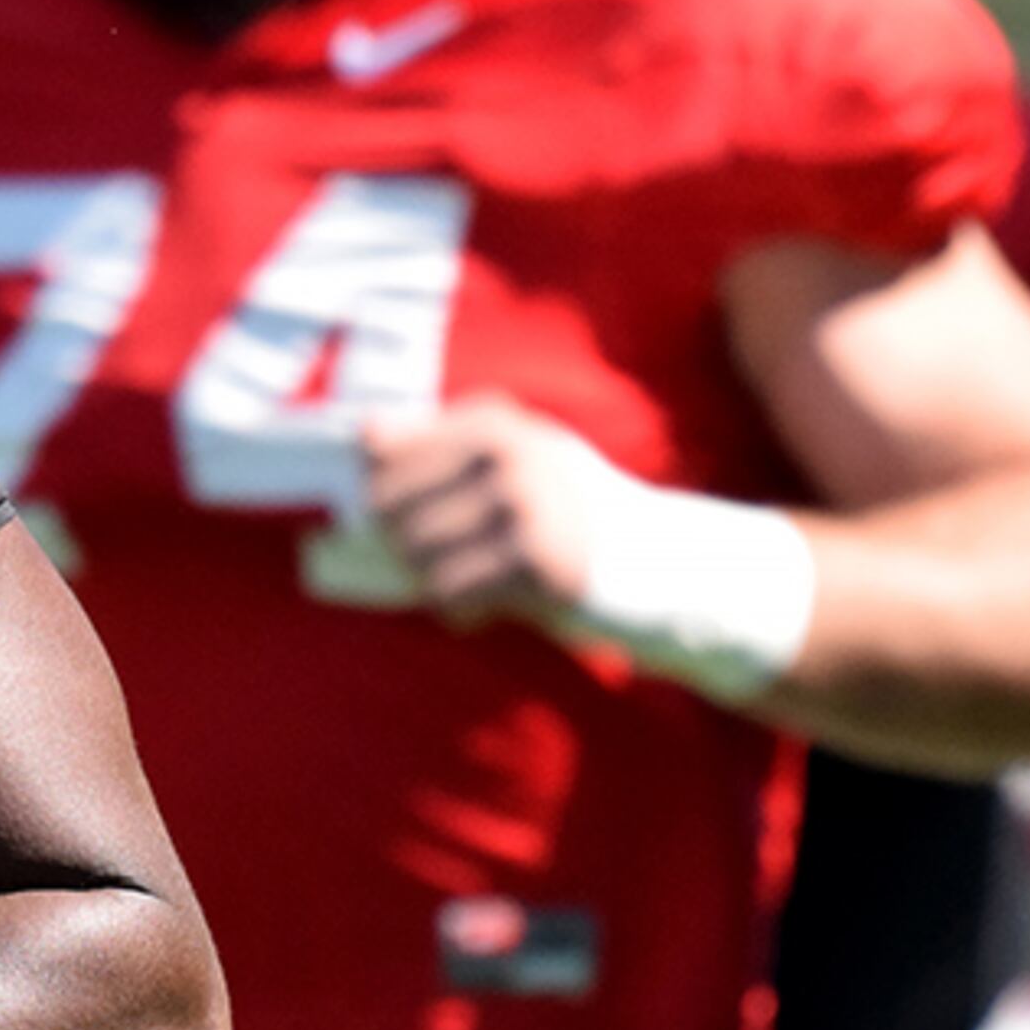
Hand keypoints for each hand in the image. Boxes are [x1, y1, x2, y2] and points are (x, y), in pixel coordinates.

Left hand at [356, 393, 614, 625]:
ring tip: (476, 581)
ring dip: (433, 579)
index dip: (378, 487)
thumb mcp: (520, 456)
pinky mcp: (537, 560)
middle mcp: (505, 451)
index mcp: (492, 420)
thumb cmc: (573, 511)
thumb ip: (445, 445)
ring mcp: (523, 503)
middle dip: (402, 539)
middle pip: (386, 502)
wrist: (666, 560)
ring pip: (414, 550)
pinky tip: (492, 605)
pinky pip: (451, 591)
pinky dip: (460, 609)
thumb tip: (362, 438)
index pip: (379, 446)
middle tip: (444, 558)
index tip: (398, 513)